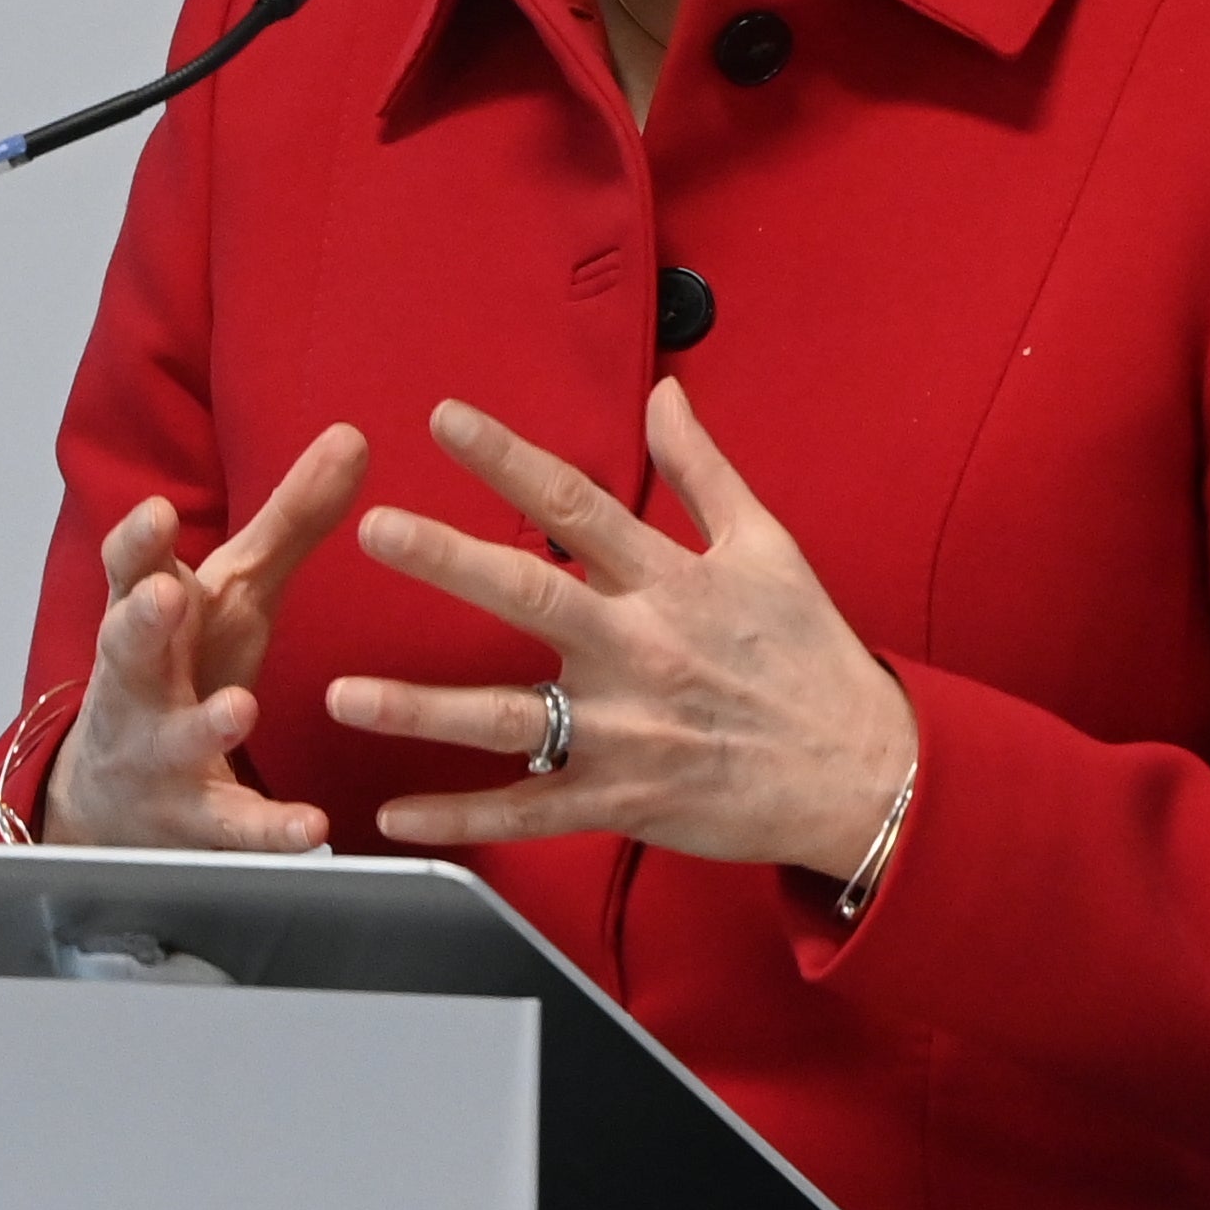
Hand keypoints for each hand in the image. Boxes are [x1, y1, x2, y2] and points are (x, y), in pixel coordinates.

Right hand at [37, 424, 370, 851]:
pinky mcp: (197, 818)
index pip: (129, 570)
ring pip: (175, 736)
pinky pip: (232, 824)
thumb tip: (353, 434)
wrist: (117, 795)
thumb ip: (292, 519)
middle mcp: (144, 679)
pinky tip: (309, 831)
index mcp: (151, 613)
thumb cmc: (188, 666)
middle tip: (165, 597)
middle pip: (130, 645)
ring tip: (240, 710)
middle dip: (143, 620)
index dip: (137, 544)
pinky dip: (267, 829)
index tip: (153, 513)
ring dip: (204, 723)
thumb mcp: (234, 591)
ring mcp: (162, 750)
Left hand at [329, 381, 916, 878]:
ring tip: (341, 693)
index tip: (443, 417)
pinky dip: (462, 817)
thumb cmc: (813, 657)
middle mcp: (639, 652)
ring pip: (510, 717)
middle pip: (530, 596)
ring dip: (422, 708)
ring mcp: (628, 733)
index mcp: (670, 583)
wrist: (868, 777)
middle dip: (449, 560)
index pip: (578, 504)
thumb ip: (703, 471)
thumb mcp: (769, 548)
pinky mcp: (624, 801)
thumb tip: (664, 392)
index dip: (509, 457)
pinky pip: (529, 811)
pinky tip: (395, 816)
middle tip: (373, 529)